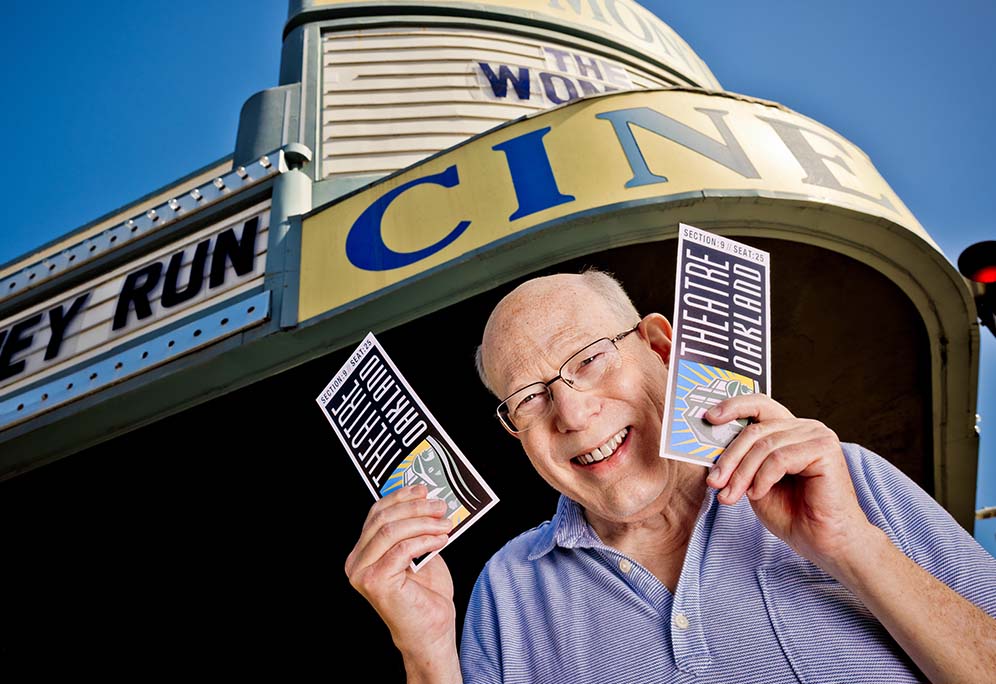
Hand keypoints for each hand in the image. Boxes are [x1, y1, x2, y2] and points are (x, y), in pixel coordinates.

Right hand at [345, 485, 459, 675]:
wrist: (429, 634)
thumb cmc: (425, 596)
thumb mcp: (420, 552)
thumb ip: (415, 529)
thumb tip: (428, 499)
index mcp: (363, 551)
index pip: (376, 513)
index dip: (401, 497)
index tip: (424, 489)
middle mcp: (356, 561)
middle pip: (383, 518)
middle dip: (415, 507)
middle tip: (440, 505)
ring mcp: (362, 573)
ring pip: (392, 531)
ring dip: (423, 522)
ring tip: (445, 523)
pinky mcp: (375, 582)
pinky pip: (402, 550)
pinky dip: (425, 540)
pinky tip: (442, 539)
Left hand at [704, 394, 871, 567]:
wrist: (822, 542)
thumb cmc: (791, 513)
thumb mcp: (754, 481)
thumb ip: (740, 460)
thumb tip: (709, 445)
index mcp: (789, 429)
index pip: (759, 404)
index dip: (733, 406)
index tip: (709, 418)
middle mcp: (805, 427)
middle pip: (755, 430)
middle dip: (729, 458)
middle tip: (714, 482)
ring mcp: (817, 435)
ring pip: (764, 445)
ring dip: (742, 473)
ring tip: (731, 496)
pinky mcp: (825, 449)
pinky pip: (779, 458)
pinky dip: (762, 478)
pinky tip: (758, 494)